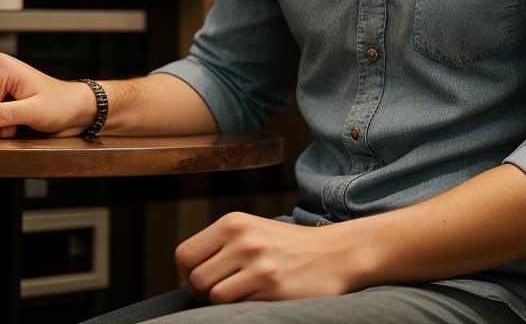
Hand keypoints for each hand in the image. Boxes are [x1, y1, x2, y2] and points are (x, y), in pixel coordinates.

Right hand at [0, 53, 94, 137]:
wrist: (77, 111)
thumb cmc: (62, 104)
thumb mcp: (33, 111)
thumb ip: (4, 115)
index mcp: (3, 67)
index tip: (7, 116)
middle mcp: (0, 75)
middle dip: (0, 121)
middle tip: (13, 123)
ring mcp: (1, 91)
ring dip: (1, 128)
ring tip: (17, 125)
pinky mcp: (4, 104)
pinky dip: (3, 130)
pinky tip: (16, 127)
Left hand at [176, 212, 356, 303]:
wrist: (335, 254)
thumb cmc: (288, 247)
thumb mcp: (252, 231)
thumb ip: (220, 246)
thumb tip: (187, 275)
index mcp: (233, 222)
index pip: (184, 254)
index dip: (189, 273)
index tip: (207, 278)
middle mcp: (242, 238)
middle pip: (195, 279)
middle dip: (204, 293)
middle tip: (225, 292)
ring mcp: (257, 262)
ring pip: (212, 296)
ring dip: (223, 304)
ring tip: (244, 295)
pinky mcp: (270, 285)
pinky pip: (236, 307)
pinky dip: (242, 309)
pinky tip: (259, 298)